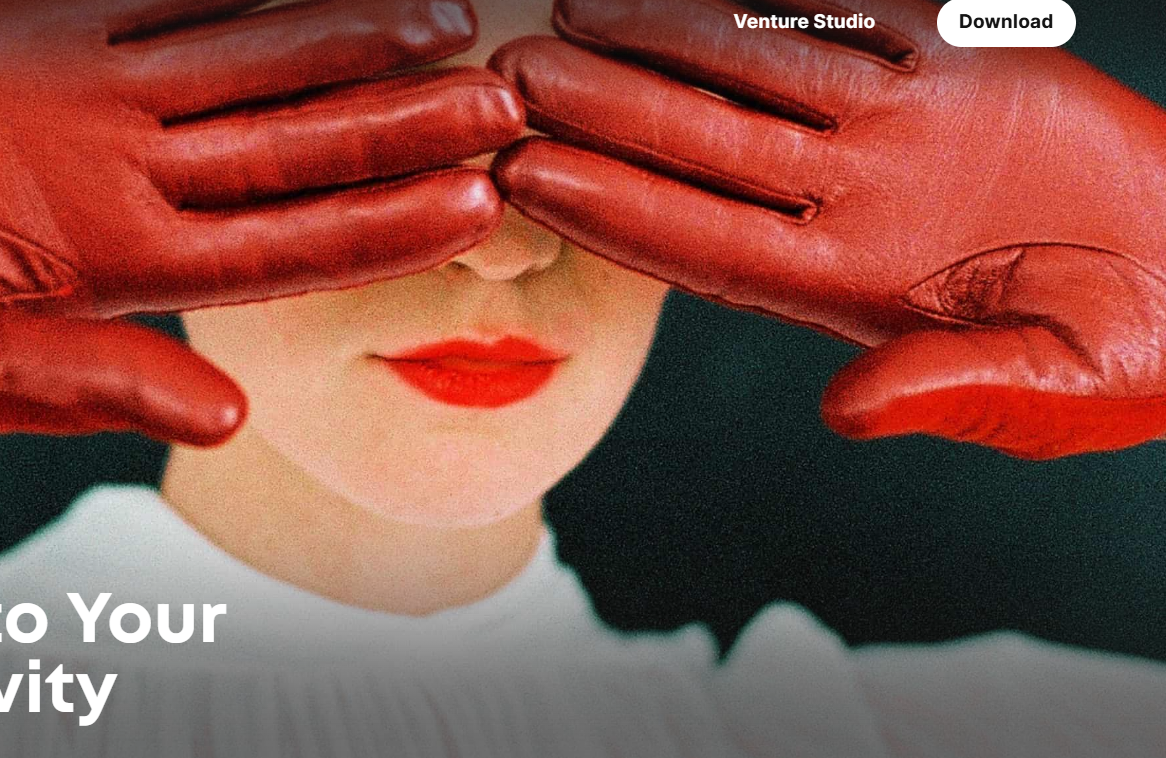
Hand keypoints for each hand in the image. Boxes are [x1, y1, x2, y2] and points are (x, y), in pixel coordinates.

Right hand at [0, 0, 522, 445]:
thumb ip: (98, 384)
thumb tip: (230, 419)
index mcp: (125, 270)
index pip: (292, 248)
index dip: (388, 226)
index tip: (483, 203)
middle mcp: (134, 183)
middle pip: (297, 150)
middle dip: (403, 128)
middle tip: (511, 104)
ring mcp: (96, 100)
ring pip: (250, 65)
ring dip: (351, 47)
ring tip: (454, 28)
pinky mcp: (41, 30)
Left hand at [489, 0, 1165, 458]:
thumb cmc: (1130, 353)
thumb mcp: (1050, 388)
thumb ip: (946, 392)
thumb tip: (842, 410)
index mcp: (854, 285)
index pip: (703, 243)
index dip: (612, 209)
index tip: (524, 178)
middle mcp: (854, 201)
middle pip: (704, 146)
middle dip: (606, 110)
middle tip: (509, 80)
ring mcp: (898, 131)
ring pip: (762, 68)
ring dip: (667, 37)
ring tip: (576, 7)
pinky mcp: (959, 67)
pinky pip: (861, 14)